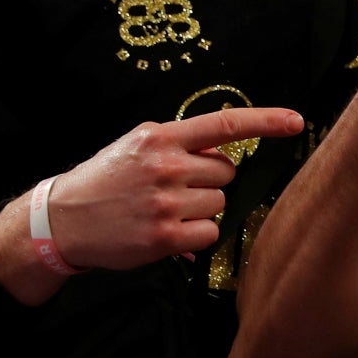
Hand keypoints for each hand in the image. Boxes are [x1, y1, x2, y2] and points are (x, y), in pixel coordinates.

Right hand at [41, 105, 306, 269]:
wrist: (62, 220)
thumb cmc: (106, 180)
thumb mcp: (137, 146)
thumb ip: (181, 144)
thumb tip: (227, 152)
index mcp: (160, 138)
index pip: (224, 123)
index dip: (265, 121)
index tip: (296, 122)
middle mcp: (166, 166)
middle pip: (227, 172)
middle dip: (208, 180)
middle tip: (173, 188)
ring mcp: (166, 202)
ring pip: (220, 203)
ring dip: (200, 208)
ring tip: (162, 208)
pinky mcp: (165, 235)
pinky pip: (210, 232)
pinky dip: (196, 235)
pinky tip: (166, 229)